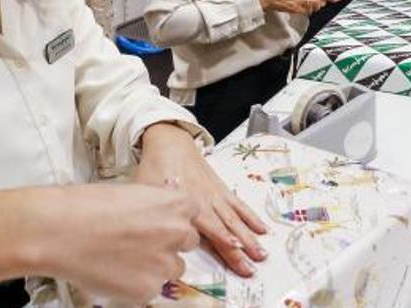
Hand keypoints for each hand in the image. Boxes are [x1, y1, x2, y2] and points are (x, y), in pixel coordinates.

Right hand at [0, 184, 199, 303]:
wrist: (58, 231)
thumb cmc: (84, 207)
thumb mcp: (129, 193)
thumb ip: (153, 206)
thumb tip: (157, 217)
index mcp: (175, 204)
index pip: (192, 213)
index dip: (174, 219)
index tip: (161, 222)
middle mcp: (177, 234)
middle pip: (188, 242)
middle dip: (169, 243)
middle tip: (141, 242)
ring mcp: (164, 265)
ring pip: (173, 269)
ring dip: (155, 265)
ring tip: (124, 258)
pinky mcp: (147, 290)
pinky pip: (151, 290)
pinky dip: (136, 284)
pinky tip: (114, 271)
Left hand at [135, 123, 268, 277]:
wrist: (170, 142)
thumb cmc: (155, 168)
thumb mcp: (148, 192)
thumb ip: (155, 214)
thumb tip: (153, 238)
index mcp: (187, 202)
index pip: (207, 225)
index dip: (221, 238)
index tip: (234, 248)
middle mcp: (205, 200)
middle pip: (225, 227)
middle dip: (239, 248)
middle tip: (251, 267)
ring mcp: (216, 195)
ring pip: (235, 219)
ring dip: (249, 237)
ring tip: (262, 254)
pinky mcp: (221, 190)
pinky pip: (239, 205)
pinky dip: (251, 217)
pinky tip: (262, 229)